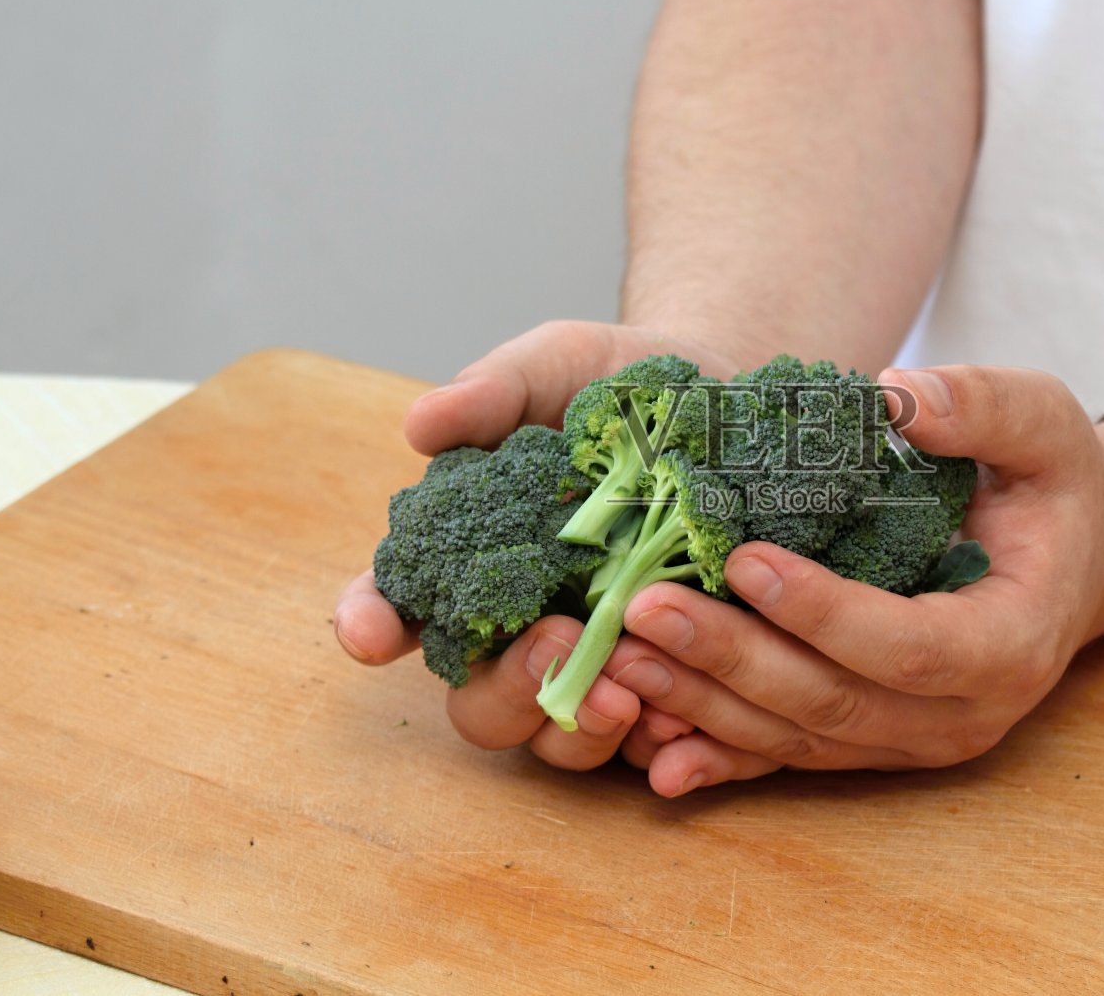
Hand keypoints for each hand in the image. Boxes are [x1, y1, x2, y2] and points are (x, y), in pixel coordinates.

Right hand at [333, 319, 741, 769]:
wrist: (730, 399)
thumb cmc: (621, 384)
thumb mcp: (560, 365)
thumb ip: (495, 391)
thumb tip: (423, 423)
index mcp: (470, 558)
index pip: (398, 605)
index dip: (373, 623)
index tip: (373, 633)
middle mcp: (523, 625)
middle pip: (480, 700)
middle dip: (504, 690)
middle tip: (554, 645)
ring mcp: (598, 660)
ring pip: (560, 738)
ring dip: (579, 729)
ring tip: (622, 695)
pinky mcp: (671, 677)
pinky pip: (653, 739)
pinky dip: (661, 738)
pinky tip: (682, 720)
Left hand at [601, 365, 1103, 795]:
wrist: (1073, 557)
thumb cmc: (1054, 485)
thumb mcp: (1043, 425)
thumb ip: (982, 407)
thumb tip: (899, 396)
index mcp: (1010, 643)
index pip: (908, 647)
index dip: (823, 613)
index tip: (742, 560)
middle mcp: (961, 714)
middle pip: (833, 704)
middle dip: (732, 659)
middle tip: (642, 607)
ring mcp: (913, 741)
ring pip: (797, 740)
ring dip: (704, 703)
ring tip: (618, 656)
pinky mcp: (873, 743)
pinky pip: (788, 759)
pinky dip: (718, 754)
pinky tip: (649, 748)